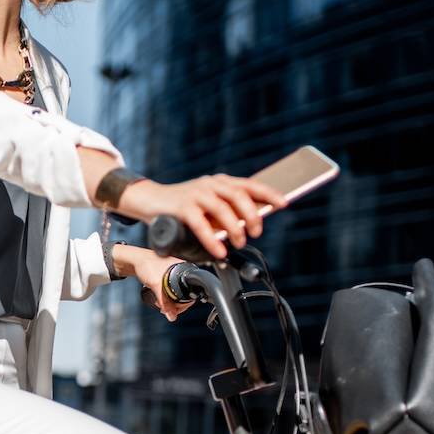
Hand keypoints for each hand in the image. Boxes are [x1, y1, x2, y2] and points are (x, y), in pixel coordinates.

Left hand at [113, 246, 193, 322]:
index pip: (191, 291)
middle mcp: (182, 271)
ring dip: (169, 302)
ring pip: (176, 293)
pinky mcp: (167, 277)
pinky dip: (166, 297)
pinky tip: (160, 300)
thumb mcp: (156, 284)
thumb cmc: (146, 264)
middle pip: (184, 294)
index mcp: (184, 269)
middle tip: (166, 310)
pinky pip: (170, 290)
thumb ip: (165, 302)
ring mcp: (174, 274)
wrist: (134, 260)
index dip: (183, 304)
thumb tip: (172, 316)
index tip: (174, 311)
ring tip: (161, 306)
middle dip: (175, 305)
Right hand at [118, 174, 285, 258]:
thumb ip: (226, 212)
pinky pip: (201, 224)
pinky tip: (219, 250)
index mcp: (221, 182)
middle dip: (252, 215)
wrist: (150, 200)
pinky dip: (212, 239)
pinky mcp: (182, 206)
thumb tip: (249, 226)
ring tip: (239, 242)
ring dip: (235, 228)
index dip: (268, 193)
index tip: (283, 204)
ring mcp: (196, 193)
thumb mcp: (208, 205)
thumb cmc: (182, 206)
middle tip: (256, 232)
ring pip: (223, 208)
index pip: (250, 185)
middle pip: (239, 196)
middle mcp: (211, 184)